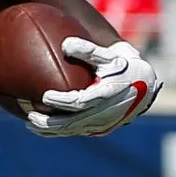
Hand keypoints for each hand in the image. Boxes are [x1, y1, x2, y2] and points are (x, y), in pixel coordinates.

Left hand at [26, 39, 161, 137]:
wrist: (144, 85)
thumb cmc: (121, 66)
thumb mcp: (107, 55)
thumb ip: (87, 49)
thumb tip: (65, 45)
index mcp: (107, 94)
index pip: (81, 102)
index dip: (62, 101)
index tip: (45, 96)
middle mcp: (105, 113)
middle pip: (73, 122)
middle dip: (50, 122)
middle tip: (31, 116)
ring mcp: (104, 123)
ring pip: (74, 130)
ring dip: (52, 130)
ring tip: (31, 125)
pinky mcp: (102, 129)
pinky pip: (78, 131)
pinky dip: (60, 131)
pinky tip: (44, 128)